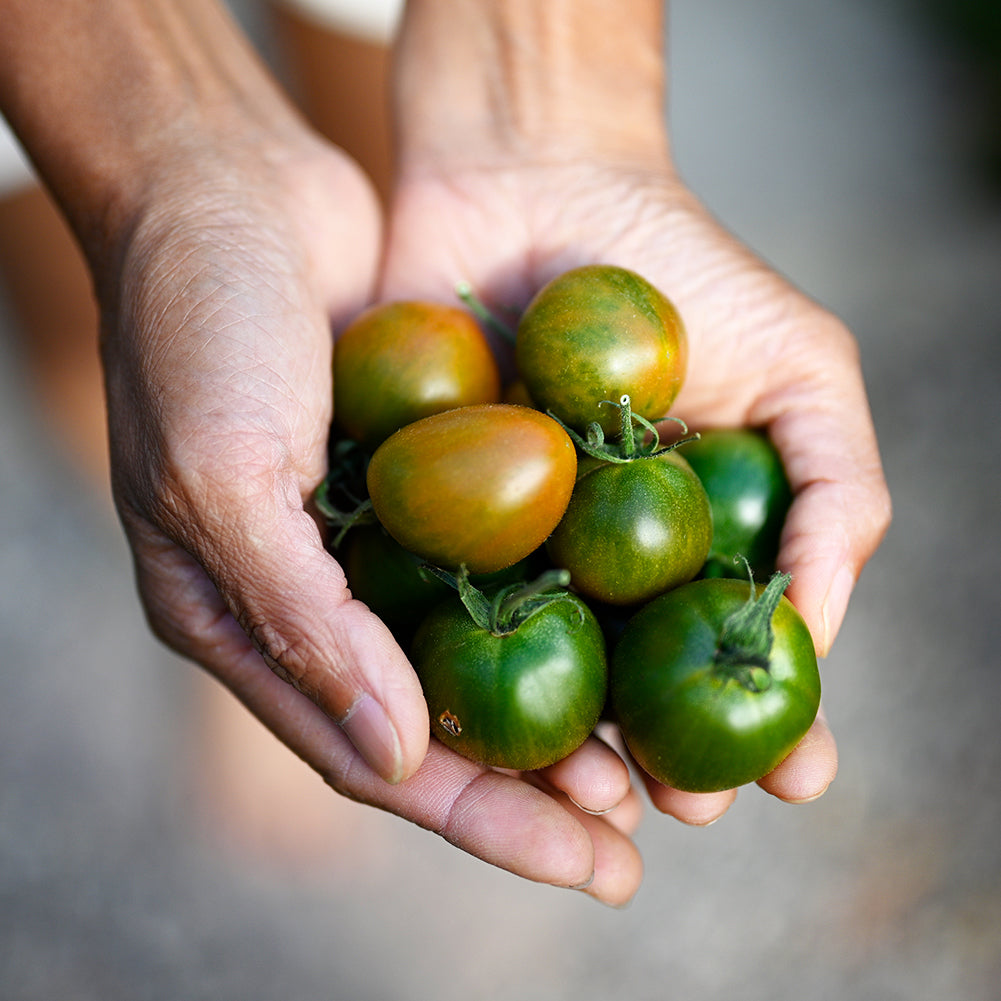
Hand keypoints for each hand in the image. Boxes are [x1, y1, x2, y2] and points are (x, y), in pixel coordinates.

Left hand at [380, 155, 889, 824]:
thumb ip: (836, 493)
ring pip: (529, 674)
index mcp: (690, 544)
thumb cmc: (678, 265)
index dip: (770, 723)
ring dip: (558, 744)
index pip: (732, 657)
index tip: (789, 780)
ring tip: (582, 797)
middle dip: (654, 760)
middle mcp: (596, 564)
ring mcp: (504, 549)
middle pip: (629, 688)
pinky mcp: (416, 519)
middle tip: (667, 810)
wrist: (533, 176)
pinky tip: (470, 716)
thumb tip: (813, 630)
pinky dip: (448, 662)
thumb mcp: (801, 367)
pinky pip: (429, 606)